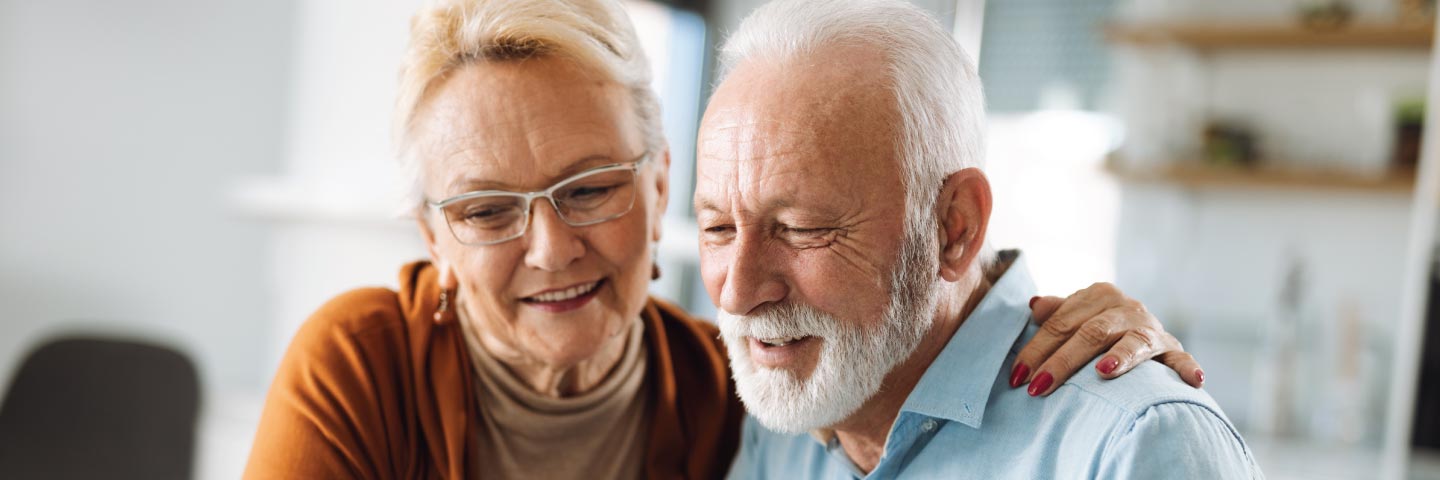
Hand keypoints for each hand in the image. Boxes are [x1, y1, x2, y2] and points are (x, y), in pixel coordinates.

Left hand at [1009, 282, 1203, 396]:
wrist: (1142, 330)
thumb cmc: (1099, 327)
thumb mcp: (1077, 315)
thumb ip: (1057, 312)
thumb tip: (1034, 306)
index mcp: (1099, 295)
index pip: (1060, 323)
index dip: (1036, 349)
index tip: (1017, 376)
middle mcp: (1127, 307)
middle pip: (1090, 333)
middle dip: (1062, 362)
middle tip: (1039, 387)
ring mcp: (1151, 328)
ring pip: (1132, 341)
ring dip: (1120, 356)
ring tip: (1103, 371)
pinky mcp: (1172, 349)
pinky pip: (1180, 358)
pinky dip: (1185, 367)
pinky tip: (1193, 380)